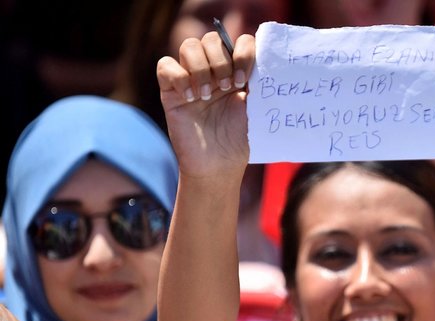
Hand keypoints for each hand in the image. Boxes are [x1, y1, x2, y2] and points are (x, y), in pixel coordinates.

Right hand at [157, 32, 255, 180]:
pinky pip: (166, 65)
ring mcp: (190, 79)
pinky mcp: (170, 91)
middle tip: (227, 87)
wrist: (218, 165)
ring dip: (202, 68)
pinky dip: (180, 77)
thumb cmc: (238, 139)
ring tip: (208, 95)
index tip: (245, 79)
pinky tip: (191, 99)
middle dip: (221, 61)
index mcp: (236, 71)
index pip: (239, 41)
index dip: (243, 52)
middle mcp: (213, 71)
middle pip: (211, 39)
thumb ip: (258, 82)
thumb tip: (266, 60)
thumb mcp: (254, 107)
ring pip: (190, 46)